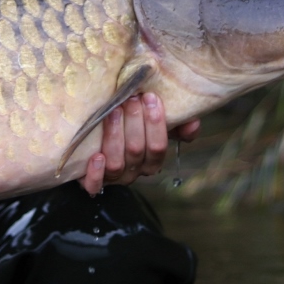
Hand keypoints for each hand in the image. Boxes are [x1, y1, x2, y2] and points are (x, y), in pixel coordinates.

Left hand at [80, 93, 199, 194]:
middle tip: (130, 99)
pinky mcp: (91, 182)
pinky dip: (96, 172)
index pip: (158, 147)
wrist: (90, 137)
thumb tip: (193, 122)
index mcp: (151, 159)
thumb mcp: (152, 122)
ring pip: (117, 163)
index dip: (156, 124)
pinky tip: (96, 156)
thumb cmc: (128, 126)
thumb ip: (176, 122)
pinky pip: (94, 185)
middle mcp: (134, 171)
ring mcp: (113, 177)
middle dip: (134, 122)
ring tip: (113, 112)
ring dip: (115, 136)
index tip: (150, 98)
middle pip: (136, 151)